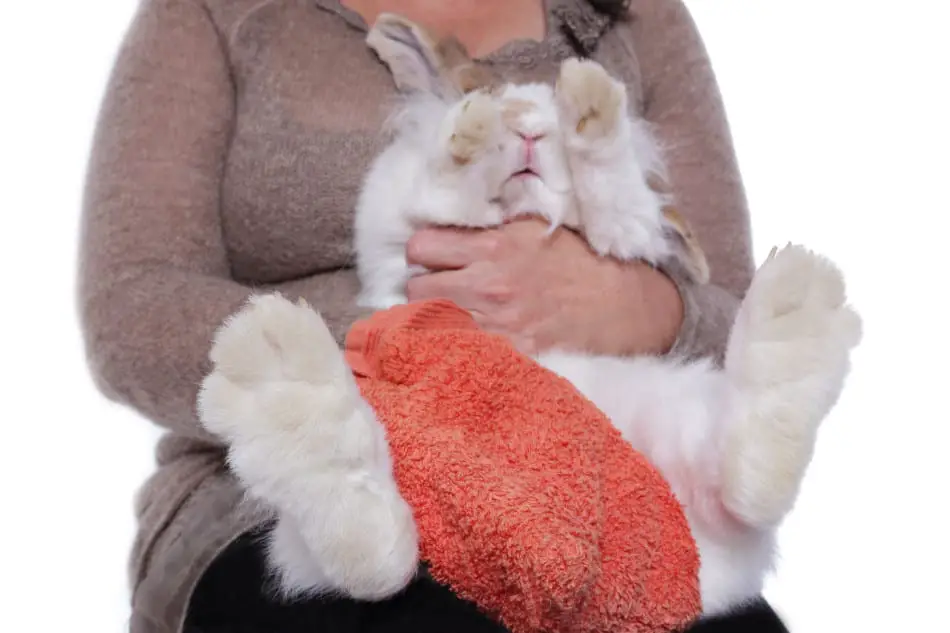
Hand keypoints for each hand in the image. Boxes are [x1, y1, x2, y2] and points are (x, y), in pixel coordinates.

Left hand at [405, 217, 683, 355]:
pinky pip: (458, 353)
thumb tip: (451, 222)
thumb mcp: (533, 227)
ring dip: (437, 320)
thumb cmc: (578, 263)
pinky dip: (459, 349)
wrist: (622, 304)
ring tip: (455, 318)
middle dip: (425, 289)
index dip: (424, 253)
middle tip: (443, 292)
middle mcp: (487, 285)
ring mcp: (496, 325)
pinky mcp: (509, 355)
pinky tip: (471, 344)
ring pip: (429, 325)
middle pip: (415, 289)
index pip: (420, 247)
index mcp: (492, 247)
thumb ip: (489, 227)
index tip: (434, 259)